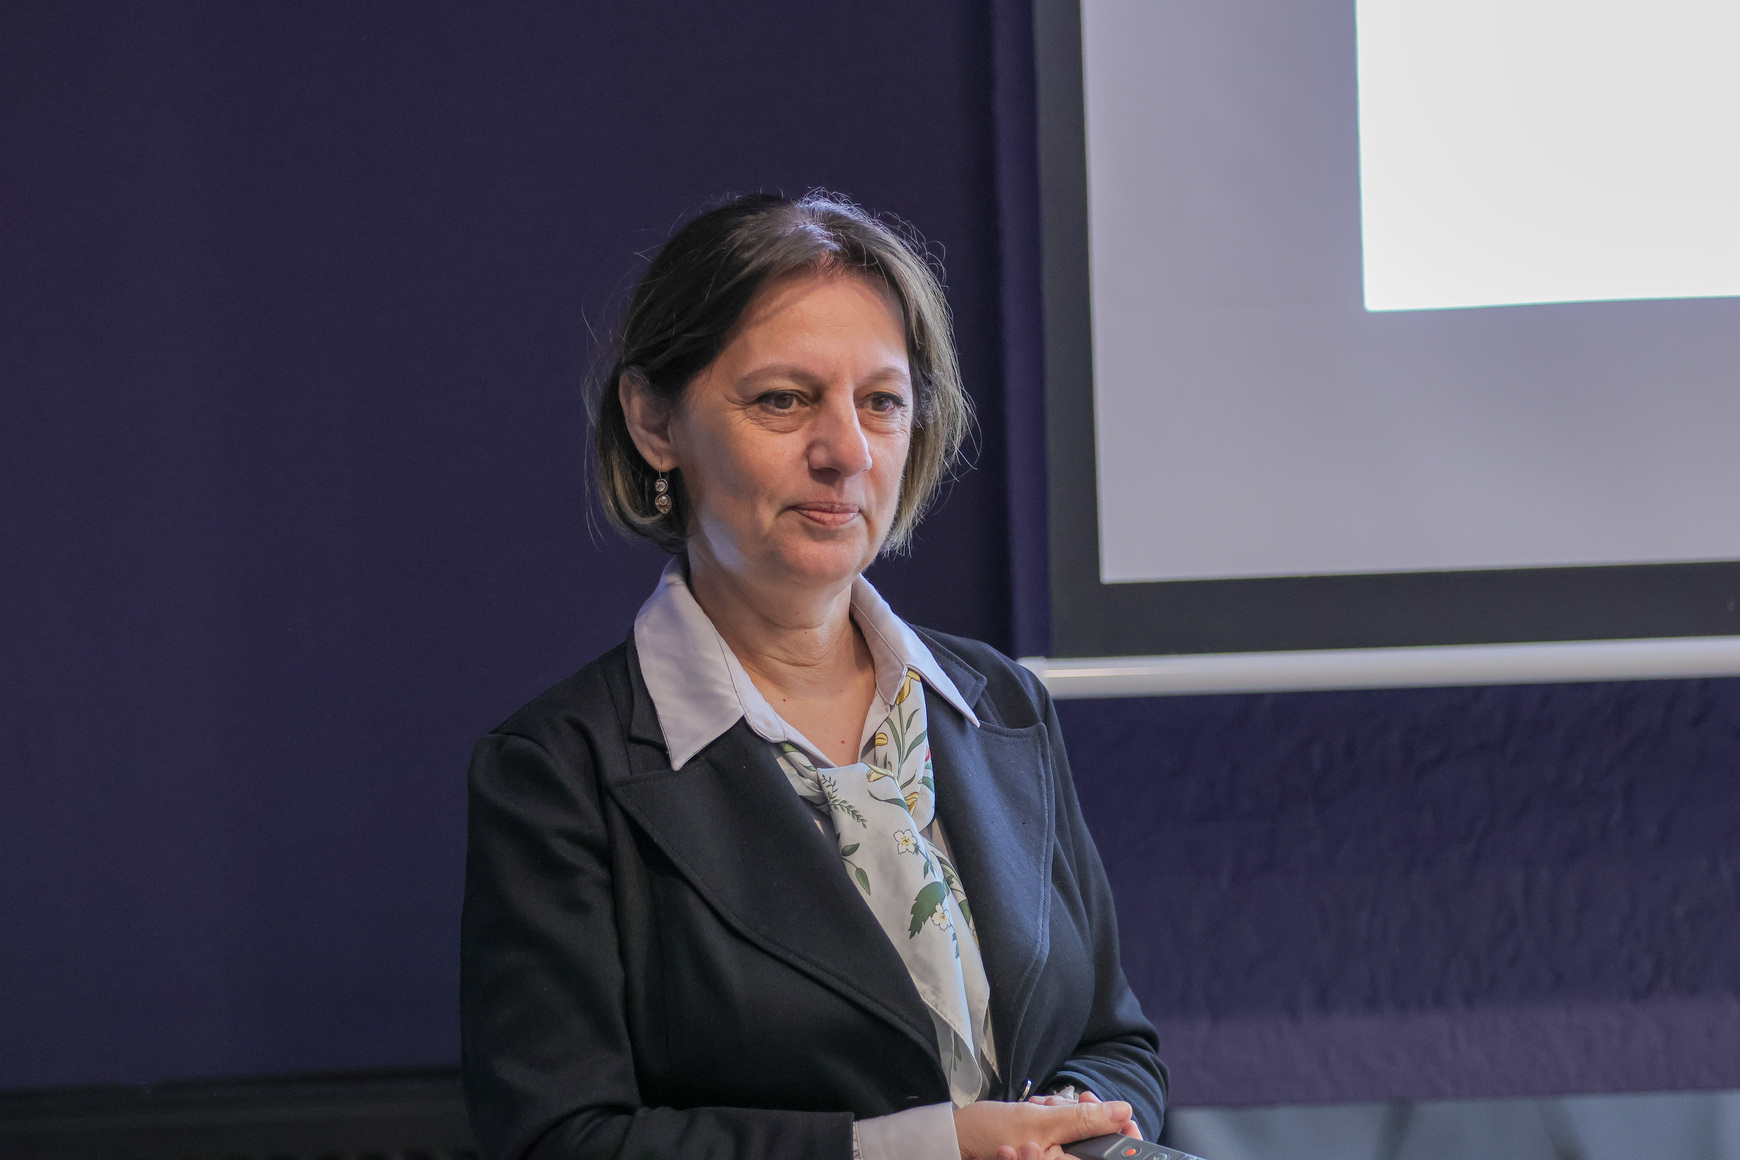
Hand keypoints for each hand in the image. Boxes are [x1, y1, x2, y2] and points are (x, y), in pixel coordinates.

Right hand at [954, 1096, 1135, 1159]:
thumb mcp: (1041, 1121)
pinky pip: (1061, 1130)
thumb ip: (1084, 1119)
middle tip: (1060, 1103)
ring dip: (1062, 1112)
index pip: (1115, 1156)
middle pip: (1097, 1140)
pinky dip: (1051, 1115)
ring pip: (1078, 1130)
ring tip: (1038, 1107)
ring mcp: (1054, 1157)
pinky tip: (1035, 1110)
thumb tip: (1123, 1112)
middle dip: (1082, 1115)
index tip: (1123, 1116)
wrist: (957, 1138)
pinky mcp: (1046, 1150)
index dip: (1125, 1137)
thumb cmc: (991, 1135)